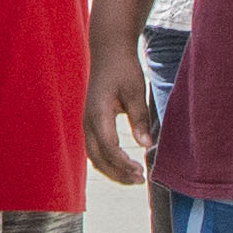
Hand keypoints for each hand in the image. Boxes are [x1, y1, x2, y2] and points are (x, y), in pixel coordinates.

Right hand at [86, 40, 155, 186]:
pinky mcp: (90, 122)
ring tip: (134, 177)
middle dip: (118, 173)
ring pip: (94, 156)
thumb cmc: (124, 69)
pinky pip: (95, 149)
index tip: (141, 172)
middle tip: (140, 180)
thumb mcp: (136, 92)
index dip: (124, 163)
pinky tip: (124, 166)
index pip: (109, 147)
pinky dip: (108, 161)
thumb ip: (140, 119)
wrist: (108, 52)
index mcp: (98, 113)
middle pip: (98, 158)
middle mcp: (87, 120)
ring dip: (112, 170)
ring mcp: (86, 122)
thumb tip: (146, 145)